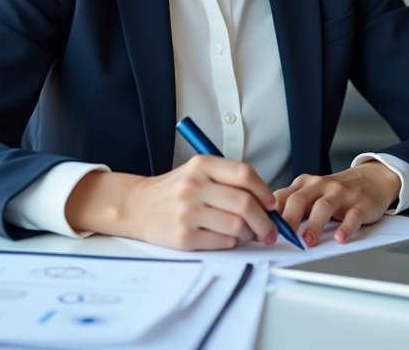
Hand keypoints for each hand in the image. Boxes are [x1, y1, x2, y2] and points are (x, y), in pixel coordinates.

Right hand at [63, 155, 278, 250]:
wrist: (136, 206)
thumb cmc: (173, 191)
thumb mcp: (197, 172)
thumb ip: (228, 180)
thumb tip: (266, 202)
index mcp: (201, 165)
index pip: (245, 174)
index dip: (264, 191)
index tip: (272, 204)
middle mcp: (194, 186)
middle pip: (245, 203)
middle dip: (265, 221)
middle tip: (270, 230)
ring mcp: (188, 212)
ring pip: (237, 226)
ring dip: (250, 234)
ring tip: (248, 235)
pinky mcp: (184, 236)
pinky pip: (223, 242)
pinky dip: (233, 243)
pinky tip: (228, 239)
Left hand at [274, 161, 400, 246]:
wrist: (371, 179)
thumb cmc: (336, 191)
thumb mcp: (311, 194)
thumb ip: (292, 206)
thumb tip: (267, 226)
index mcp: (305, 184)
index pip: (283, 196)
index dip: (271, 214)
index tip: (263, 229)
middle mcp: (321, 186)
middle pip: (300, 199)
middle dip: (289, 218)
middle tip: (283, 236)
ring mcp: (341, 194)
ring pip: (324, 206)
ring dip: (314, 224)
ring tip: (308, 241)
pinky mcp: (360, 204)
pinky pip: (352, 215)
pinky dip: (346, 227)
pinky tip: (340, 237)